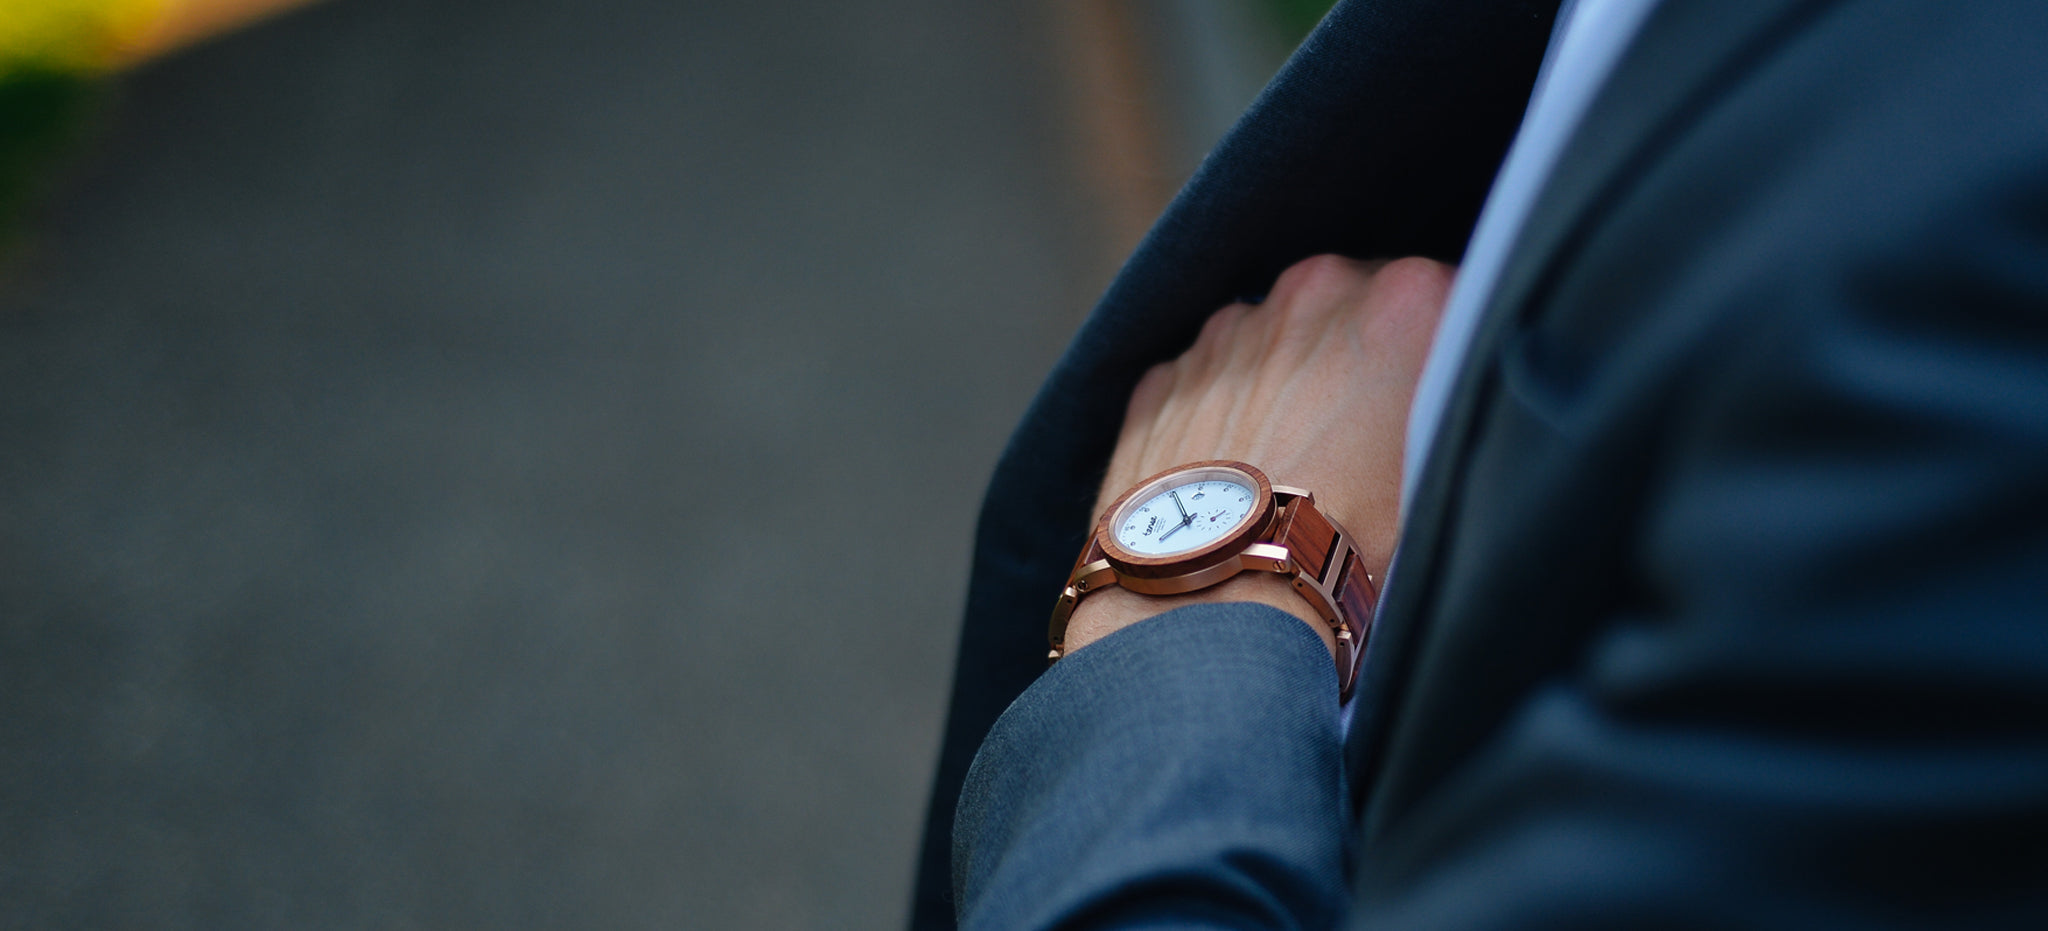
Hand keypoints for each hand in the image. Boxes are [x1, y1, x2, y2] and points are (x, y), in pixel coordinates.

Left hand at [1065, 255, 1452, 654]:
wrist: (1220, 601)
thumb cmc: (1359, 550)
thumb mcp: (1452, 472)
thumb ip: (1463, 402)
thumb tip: (1460, 398)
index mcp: (1405, 300)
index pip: (1449, 301)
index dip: (1442, 355)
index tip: (1436, 402)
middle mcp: (1314, 291)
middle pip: (1353, 311)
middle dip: (1360, 361)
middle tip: (1365, 446)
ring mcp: (1227, 330)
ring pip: (1273, 344)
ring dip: (1286, 385)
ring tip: (1296, 474)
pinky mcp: (1162, 378)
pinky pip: (1203, 384)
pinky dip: (1218, 417)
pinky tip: (1235, 482)